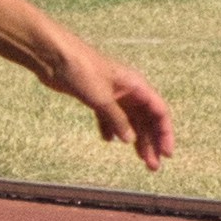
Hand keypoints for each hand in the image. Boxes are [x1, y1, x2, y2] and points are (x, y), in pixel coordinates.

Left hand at [48, 40, 171, 166]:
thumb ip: (118, 120)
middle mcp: (128, 90)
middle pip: (147, 119)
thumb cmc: (81, 69)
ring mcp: (112, 94)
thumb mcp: (101, 98)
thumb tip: (130, 140)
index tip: (166, 154)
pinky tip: (108, 140)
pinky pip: (110, 117)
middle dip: (152, 142)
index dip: (165, 133)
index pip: (159, 112)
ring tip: (139, 159)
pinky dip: (111, 129)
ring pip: (130, 120)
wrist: (53, 55)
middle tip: (152, 165)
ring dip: (135, 139)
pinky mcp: (96, 96)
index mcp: (136, 85)